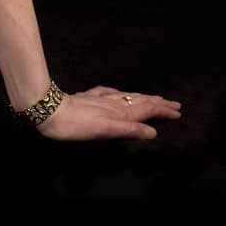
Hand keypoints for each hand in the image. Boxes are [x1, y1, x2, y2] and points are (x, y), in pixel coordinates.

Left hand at [35, 85, 182, 141]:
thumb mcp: (104, 131)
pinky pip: (110, 93)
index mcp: (120, 112)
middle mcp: (113, 103)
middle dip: (158, 103)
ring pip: (128, 96)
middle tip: (175, 104)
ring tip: (154, 98)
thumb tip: (153, 132)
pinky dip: (121, 94)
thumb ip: (129, 130)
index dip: (163, 111)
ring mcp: (100, 99)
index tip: (178, 112)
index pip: (147, 109)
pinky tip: (118, 93)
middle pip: (140, 101)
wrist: (47, 109)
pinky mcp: (87, 97)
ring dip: (144, 98)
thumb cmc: (75, 125)